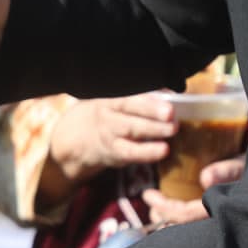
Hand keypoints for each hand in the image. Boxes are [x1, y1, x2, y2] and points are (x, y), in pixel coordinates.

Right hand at [51, 94, 175, 179]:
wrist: (75, 138)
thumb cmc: (103, 114)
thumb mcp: (111, 100)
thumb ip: (138, 97)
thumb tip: (169, 92)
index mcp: (108, 103)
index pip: (127, 101)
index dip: (147, 103)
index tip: (167, 104)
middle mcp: (107, 121)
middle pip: (129, 121)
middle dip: (151, 119)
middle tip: (172, 119)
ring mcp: (110, 139)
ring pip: (129, 140)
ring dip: (151, 139)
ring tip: (169, 136)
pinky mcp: (113, 155)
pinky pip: (129, 155)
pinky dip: (145, 154)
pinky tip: (161, 151)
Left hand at [142, 154, 244, 223]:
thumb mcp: (244, 165)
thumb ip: (228, 171)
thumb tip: (206, 178)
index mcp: (226, 210)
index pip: (187, 215)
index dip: (164, 207)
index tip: (147, 195)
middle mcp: (222, 223)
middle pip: (183, 230)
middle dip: (162, 220)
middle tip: (151, 204)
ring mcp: (220, 226)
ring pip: (186, 234)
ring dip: (168, 223)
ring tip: (157, 210)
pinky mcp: (219, 226)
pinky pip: (192, 230)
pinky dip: (178, 224)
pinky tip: (170, 215)